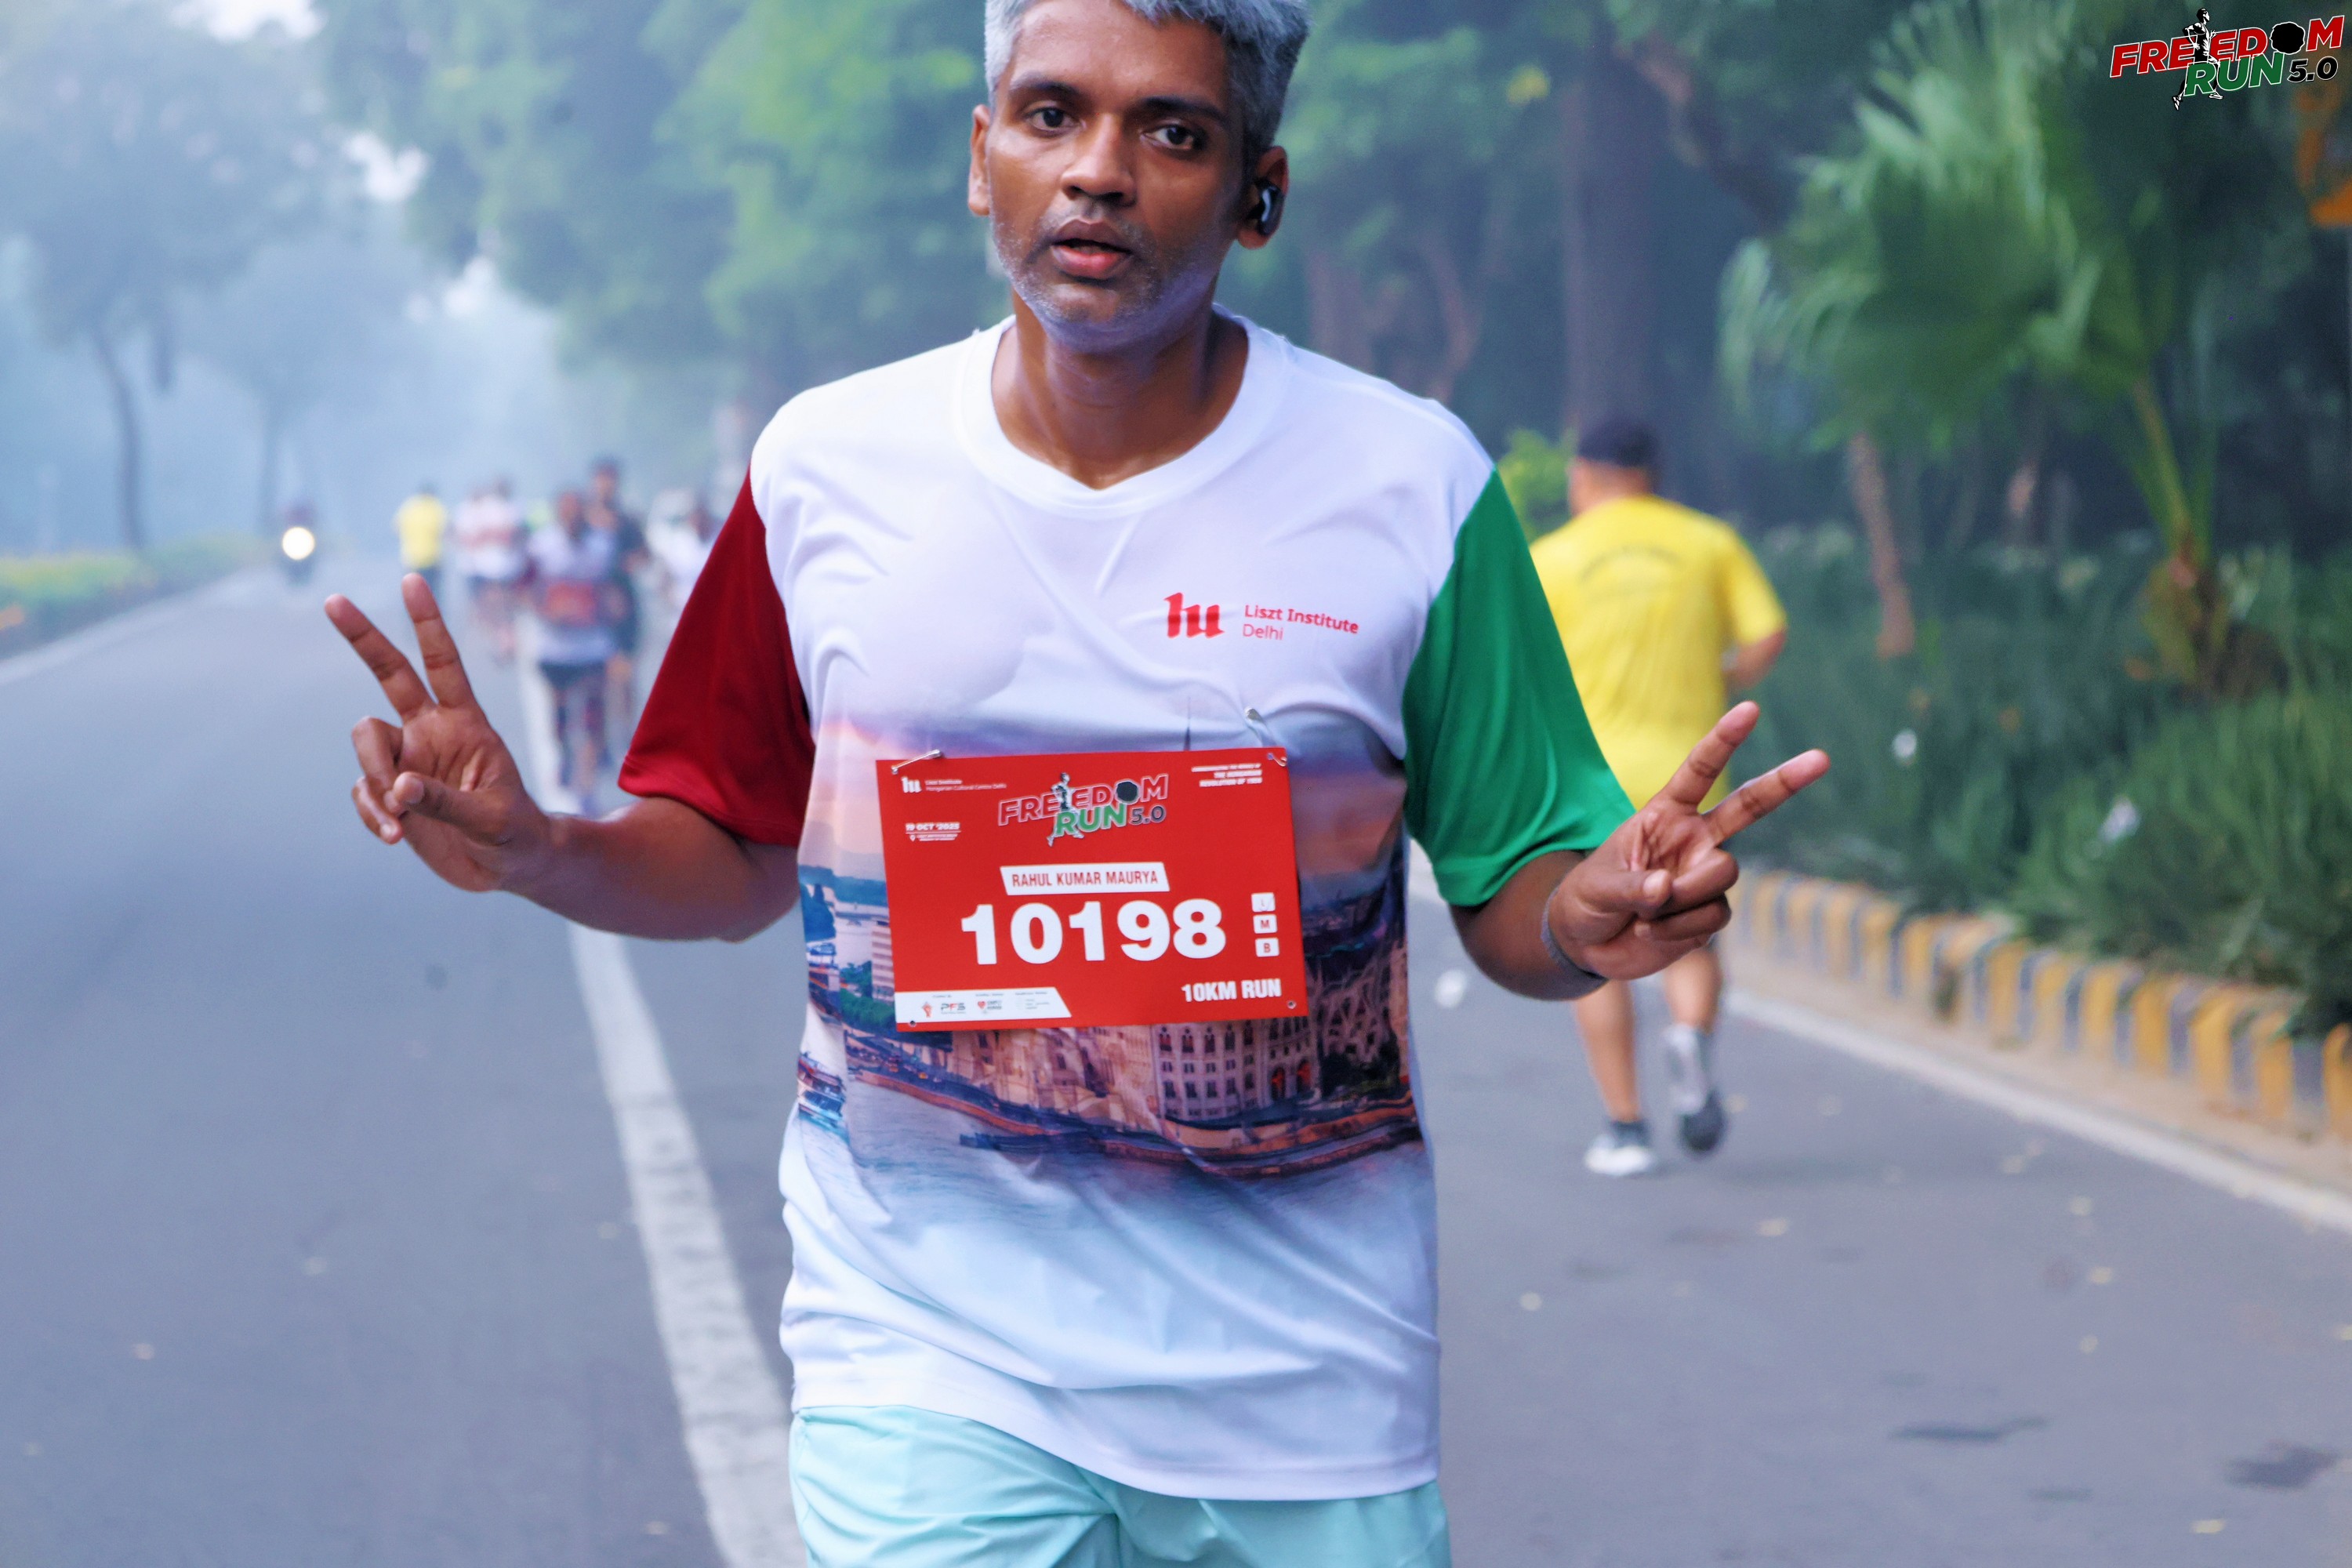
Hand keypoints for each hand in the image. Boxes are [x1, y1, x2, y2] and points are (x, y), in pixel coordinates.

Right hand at [327, 575, 550, 892]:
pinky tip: (394, 836)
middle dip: (363, 637)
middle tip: (334, 600)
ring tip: (400, 822)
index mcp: (466, 723)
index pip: (444, 664)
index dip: (428, 624)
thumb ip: (445, 802)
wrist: (509, 867)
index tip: (411, 581)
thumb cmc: (514, 834)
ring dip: (376, 782)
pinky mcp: (390, 793)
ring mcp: (407, 759)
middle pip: (390, 674)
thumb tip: (399, 787)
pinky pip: (363, 791)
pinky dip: (372, 813)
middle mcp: (431, 731)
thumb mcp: (492, 819)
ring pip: (365, 745)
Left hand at [1547, 702, 1827, 979]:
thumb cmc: (1588, 899)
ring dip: (1682, 896)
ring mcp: (1706, 876)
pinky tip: (1650, 932)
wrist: (1590, 944)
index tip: (1750, 709)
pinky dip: (1679, 928)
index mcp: (1665, 814)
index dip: (1723, 740)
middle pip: (1749, 807)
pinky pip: (1714, 915)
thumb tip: (1665, 889)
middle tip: (1821, 758)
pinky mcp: (1711, 914)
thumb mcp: (1597, 886)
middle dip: (1784, 782)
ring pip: (1723, 872)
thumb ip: (1631, 886)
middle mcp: (1694, 840)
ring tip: (1643, 912)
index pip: (1700, 771)